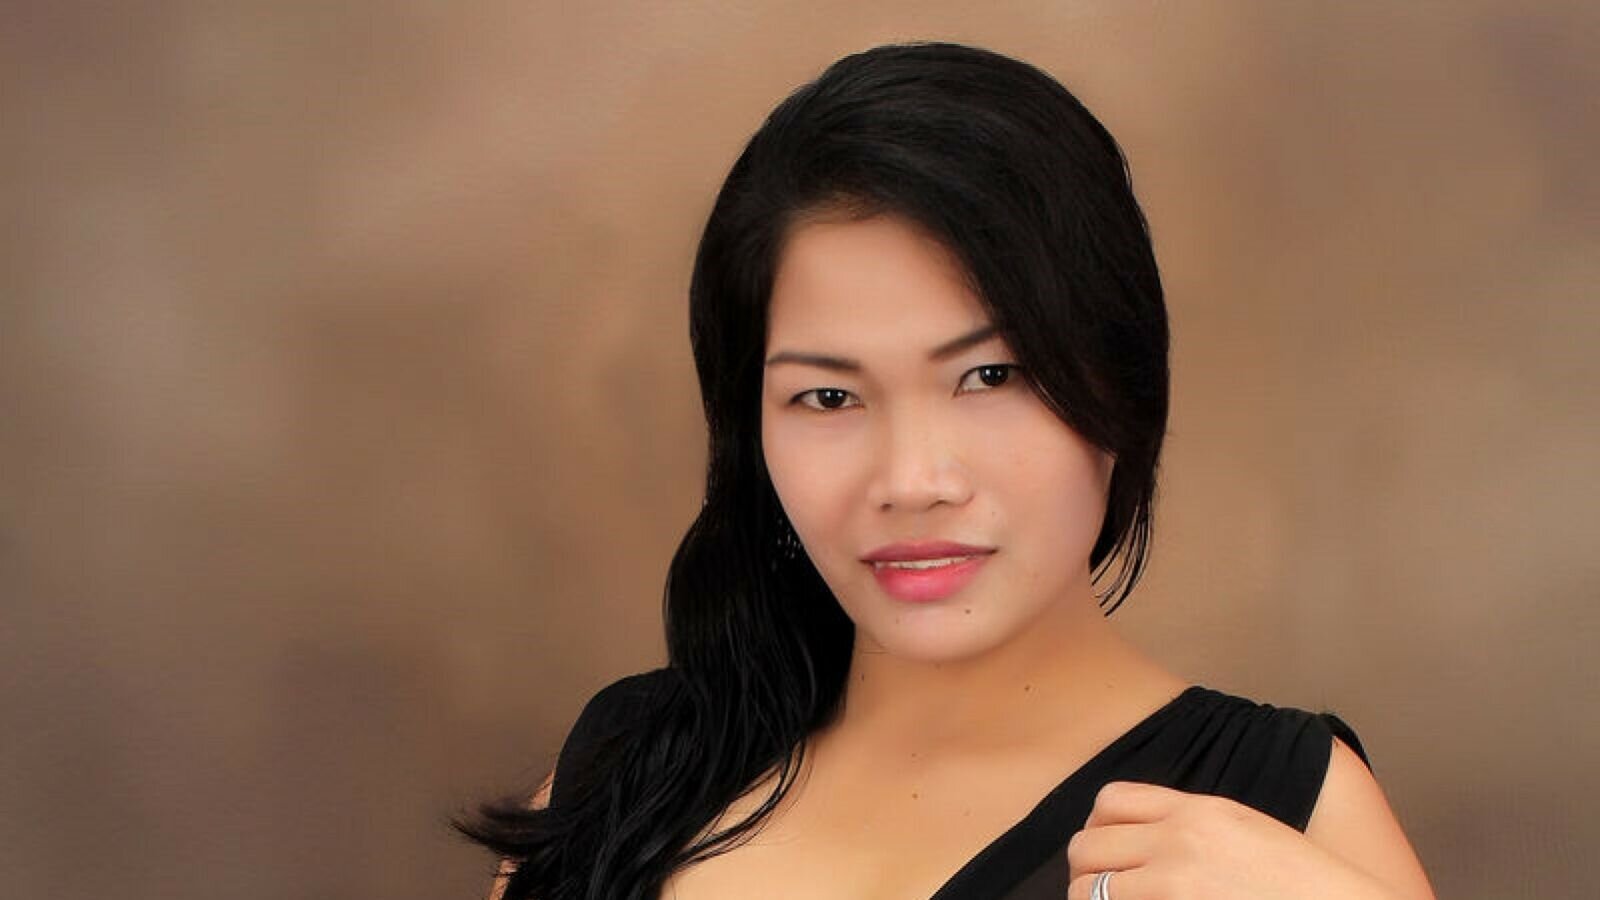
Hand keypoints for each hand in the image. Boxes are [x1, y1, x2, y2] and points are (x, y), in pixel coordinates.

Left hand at [1065, 782, 1388, 899]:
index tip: (1107, 854)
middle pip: (1086, 846)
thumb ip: (1191, 828)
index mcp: (1198, 811)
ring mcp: (1174, 885)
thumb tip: (1140, 841)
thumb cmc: (1303, 886)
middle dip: (1086, 871)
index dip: (1098, 828)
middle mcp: (1178, 841)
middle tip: (1102, 893)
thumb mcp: (1246, 832)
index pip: (1109, 800)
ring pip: (1087, 890)